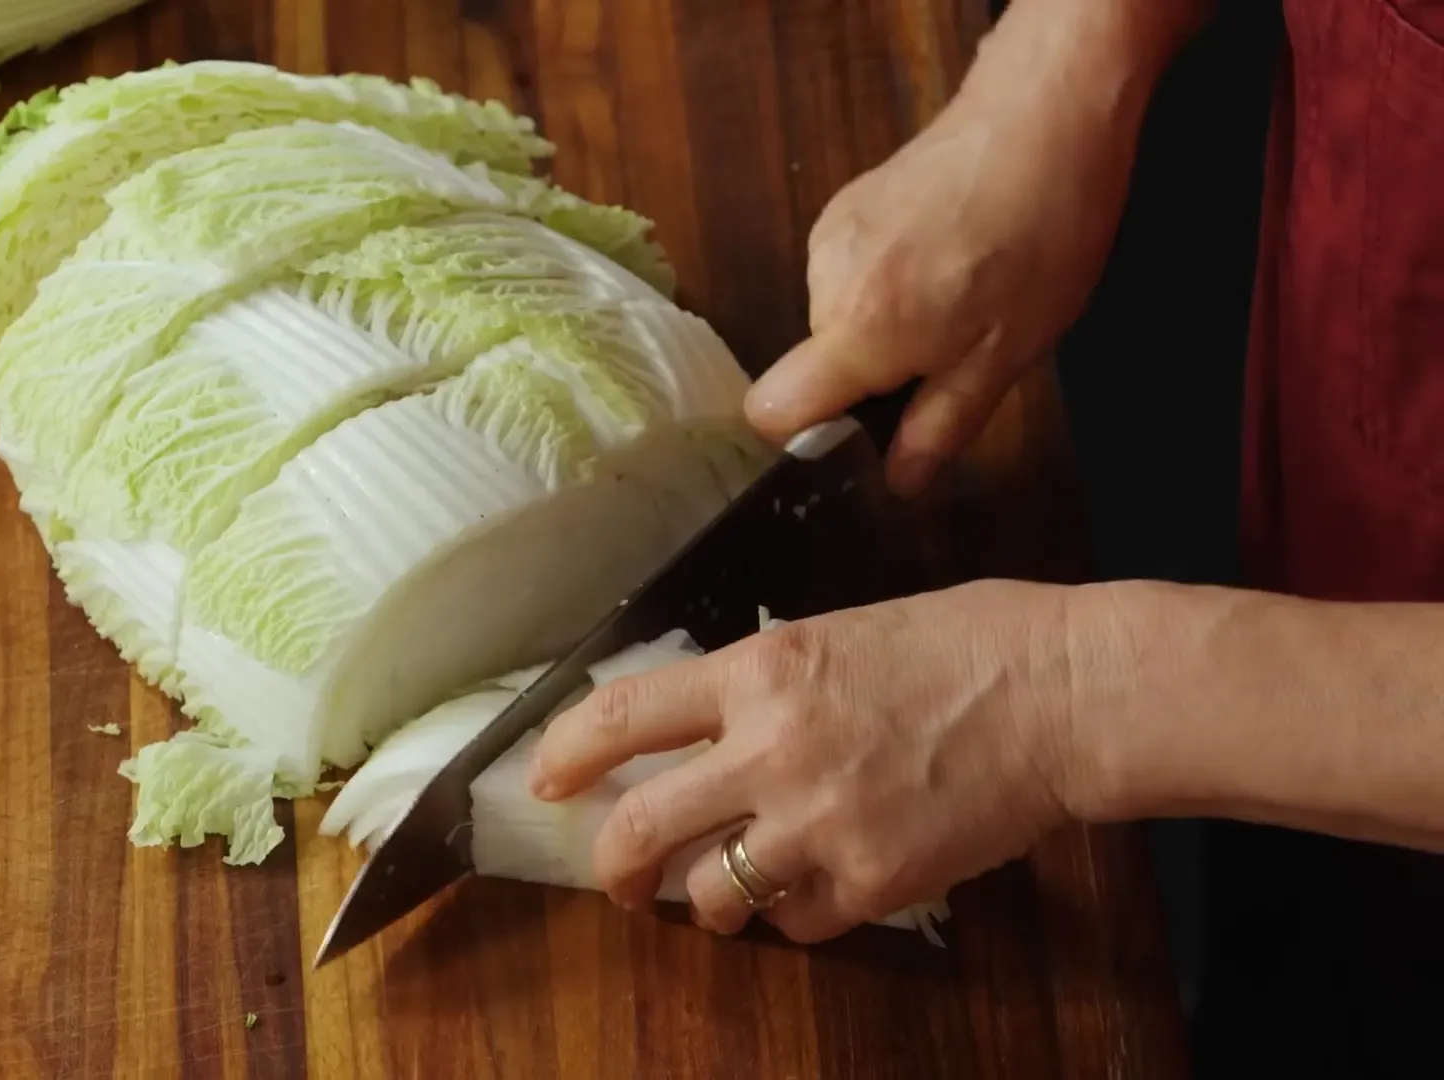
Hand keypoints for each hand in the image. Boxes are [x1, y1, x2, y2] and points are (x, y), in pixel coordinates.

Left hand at [526, 580, 1099, 941]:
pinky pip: (799, 923)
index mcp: (761, 671)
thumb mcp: (840, 633)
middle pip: (643, 829)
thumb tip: (710, 724)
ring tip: (724, 894)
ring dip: (708, 902)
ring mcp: (820, 823)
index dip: (566, 754)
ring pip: (713, 896)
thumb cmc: (966, 643)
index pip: (623, 715)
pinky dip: (795, 915)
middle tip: (617, 878)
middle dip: (614, 867)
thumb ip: (766, 683)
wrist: (1063, 694)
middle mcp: (772, 750)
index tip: (545, 780)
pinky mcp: (873, 881)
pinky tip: (816, 889)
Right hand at [746, 24, 1147, 495]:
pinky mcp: (843, 208)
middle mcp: (826, 282)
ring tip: (960, 296)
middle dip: (873, 376)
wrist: (1045, 115)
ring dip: (886, 327)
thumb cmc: (1041, 235)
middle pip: (815, 368)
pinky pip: (848, 277)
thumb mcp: (1006, 356)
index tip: (858, 436)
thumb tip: (899, 484)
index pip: (772, 409)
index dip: (805, 437)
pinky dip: (887, 284)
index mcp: (860, 329)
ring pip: (836, 322)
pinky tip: (946, 260)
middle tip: (953, 351)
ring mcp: (830, 238)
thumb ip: (941, 426)